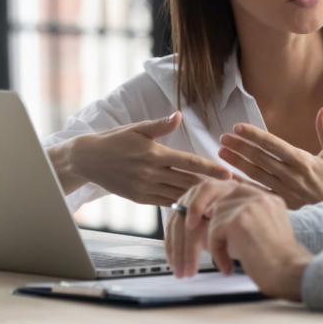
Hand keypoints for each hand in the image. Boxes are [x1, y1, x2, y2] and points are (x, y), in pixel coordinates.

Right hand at [47, 113, 231, 205]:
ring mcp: (146, 188)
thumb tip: (179, 115)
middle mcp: (151, 173)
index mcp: (155, 154)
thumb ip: (160, 125)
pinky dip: (183, 205)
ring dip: (200, 199)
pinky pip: (166, 203)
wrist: (88, 160)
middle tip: (234, 191)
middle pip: (188, 182)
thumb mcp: (137, 128)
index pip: (188, 162)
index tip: (228, 174)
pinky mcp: (141, 199)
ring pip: (179, 195)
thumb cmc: (116, 140)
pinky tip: (198, 208)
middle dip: (212, 187)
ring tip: (221, 202)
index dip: (210, 169)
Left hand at [165, 180, 311, 300]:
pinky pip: (213, 233)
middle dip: (193, 212)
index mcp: (262, 195)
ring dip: (209, 242)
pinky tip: (228, 267)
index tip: (194, 218)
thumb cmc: (275, 261)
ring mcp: (249, 204)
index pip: (224, 187)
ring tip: (221, 262)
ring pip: (211, 217)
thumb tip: (204, 217)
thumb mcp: (256, 230)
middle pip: (210, 191)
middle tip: (187, 232)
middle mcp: (257, 194)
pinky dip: (217, 253)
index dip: (204, 202)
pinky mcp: (240, 219)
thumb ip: (236, 217)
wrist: (291, 275)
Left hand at [217, 107, 322, 208]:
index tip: (238, 127)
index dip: (254, 135)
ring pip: (256, 174)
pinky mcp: (280, 204)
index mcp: (303, 161)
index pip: (274, 145)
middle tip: (223, 137)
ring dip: (237, 162)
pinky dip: (242, 186)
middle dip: (240, 146)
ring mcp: (284, 191)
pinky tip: (228, 178)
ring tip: (221, 151)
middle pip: (260, 158)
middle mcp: (291, 176)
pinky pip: (257, 193)